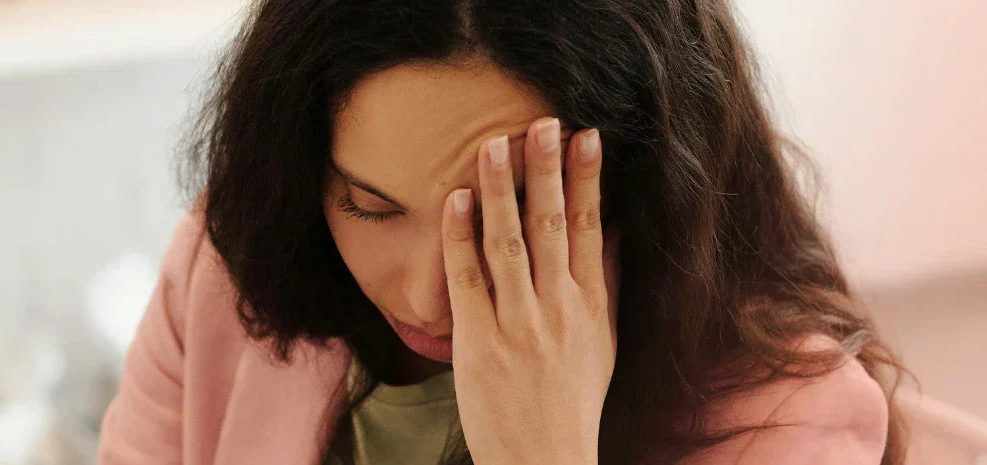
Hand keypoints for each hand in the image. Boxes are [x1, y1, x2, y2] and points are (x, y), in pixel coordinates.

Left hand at [442, 117, 616, 463]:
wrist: (545, 460)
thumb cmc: (570, 403)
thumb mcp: (601, 343)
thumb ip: (603, 284)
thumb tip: (610, 231)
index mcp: (589, 306)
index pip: (588, 229)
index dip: (587, 181)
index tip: (587, 136)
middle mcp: (558, 309)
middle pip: (552, 226)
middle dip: (547, 171)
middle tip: (542, 122)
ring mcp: (519, 324)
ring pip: (510, 243)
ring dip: (501, 191)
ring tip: (492, 144)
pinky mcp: (480, 342)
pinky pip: (469, 279)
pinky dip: (462, 237)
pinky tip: (456, 201)